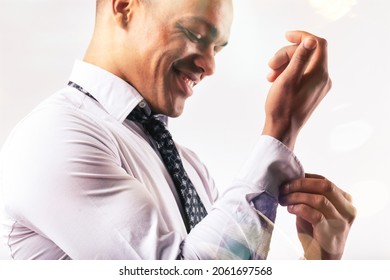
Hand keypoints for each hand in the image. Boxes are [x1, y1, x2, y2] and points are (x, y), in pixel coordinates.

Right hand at [262, 31, 331, 149]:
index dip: (302, 36)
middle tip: (270, 65)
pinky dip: (288, 73)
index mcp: (320, 74)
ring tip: (270, 76)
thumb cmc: (282, 107)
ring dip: (285, 65)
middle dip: (286, 55)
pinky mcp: (311, 92)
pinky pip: (302, 75)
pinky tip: (275, 80)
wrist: (282, 131)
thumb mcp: (288, 79)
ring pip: (302, 64)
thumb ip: (300, 59)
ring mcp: (318, 86)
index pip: (317, 44)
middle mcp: (323, 79)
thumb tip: (311, 40)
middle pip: (307, 54)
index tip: (286, 36)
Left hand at [279, 174, 355, 259]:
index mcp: (345, 200)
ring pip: (319, 199)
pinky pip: (315, 215)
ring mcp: (341, 222)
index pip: (324, 181)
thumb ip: (310, 195)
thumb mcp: (315, 208)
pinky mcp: (332, 232)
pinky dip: (300, 209)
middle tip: (284, 188)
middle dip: (301, 184)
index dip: (304, 178)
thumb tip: (291, 180)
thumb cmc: (316, 231)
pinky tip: (291, 209)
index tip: (288, 180)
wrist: (321, 257)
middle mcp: (347, 209)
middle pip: (325, 186)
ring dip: (297, 197)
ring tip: (285, 200)